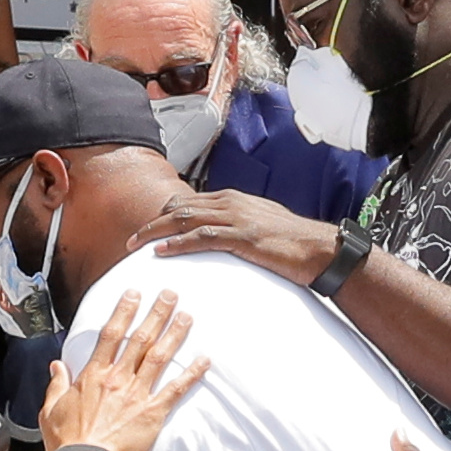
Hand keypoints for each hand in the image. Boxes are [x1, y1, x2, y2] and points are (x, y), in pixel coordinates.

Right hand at [38, 290, 210, 450]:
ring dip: (174, 334)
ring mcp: (136, 395)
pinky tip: (204, 361)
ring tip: (187, 316)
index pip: (111, 335)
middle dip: (156, 314)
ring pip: (159, 357)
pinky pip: (175, 389)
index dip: (124, 311)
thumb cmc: (67, 442)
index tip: (134, 294)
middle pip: (140, 339)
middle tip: (170, 295)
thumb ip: (56, 385)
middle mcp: (117, 379)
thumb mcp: (50, 410)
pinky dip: (191, 374)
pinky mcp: (152, 413)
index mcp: (93, 376)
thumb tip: (57, 366)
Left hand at [131, 190, 341, 287]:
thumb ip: (236, 226)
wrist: (319, 248)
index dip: (164, 214)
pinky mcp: (243, 237)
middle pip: (180, 207)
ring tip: (135, 244)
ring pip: (185, 218)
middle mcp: (230, 202)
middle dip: (152, 222)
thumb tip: (220, 236)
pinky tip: (162, 251)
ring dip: (156, 231)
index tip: (148, 229)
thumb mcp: (259, 226)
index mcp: (233, 199)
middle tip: (131, 239)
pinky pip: (202, 237)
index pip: (189, 201)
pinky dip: (178, 243)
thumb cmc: (291, 243)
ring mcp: (236, 218)